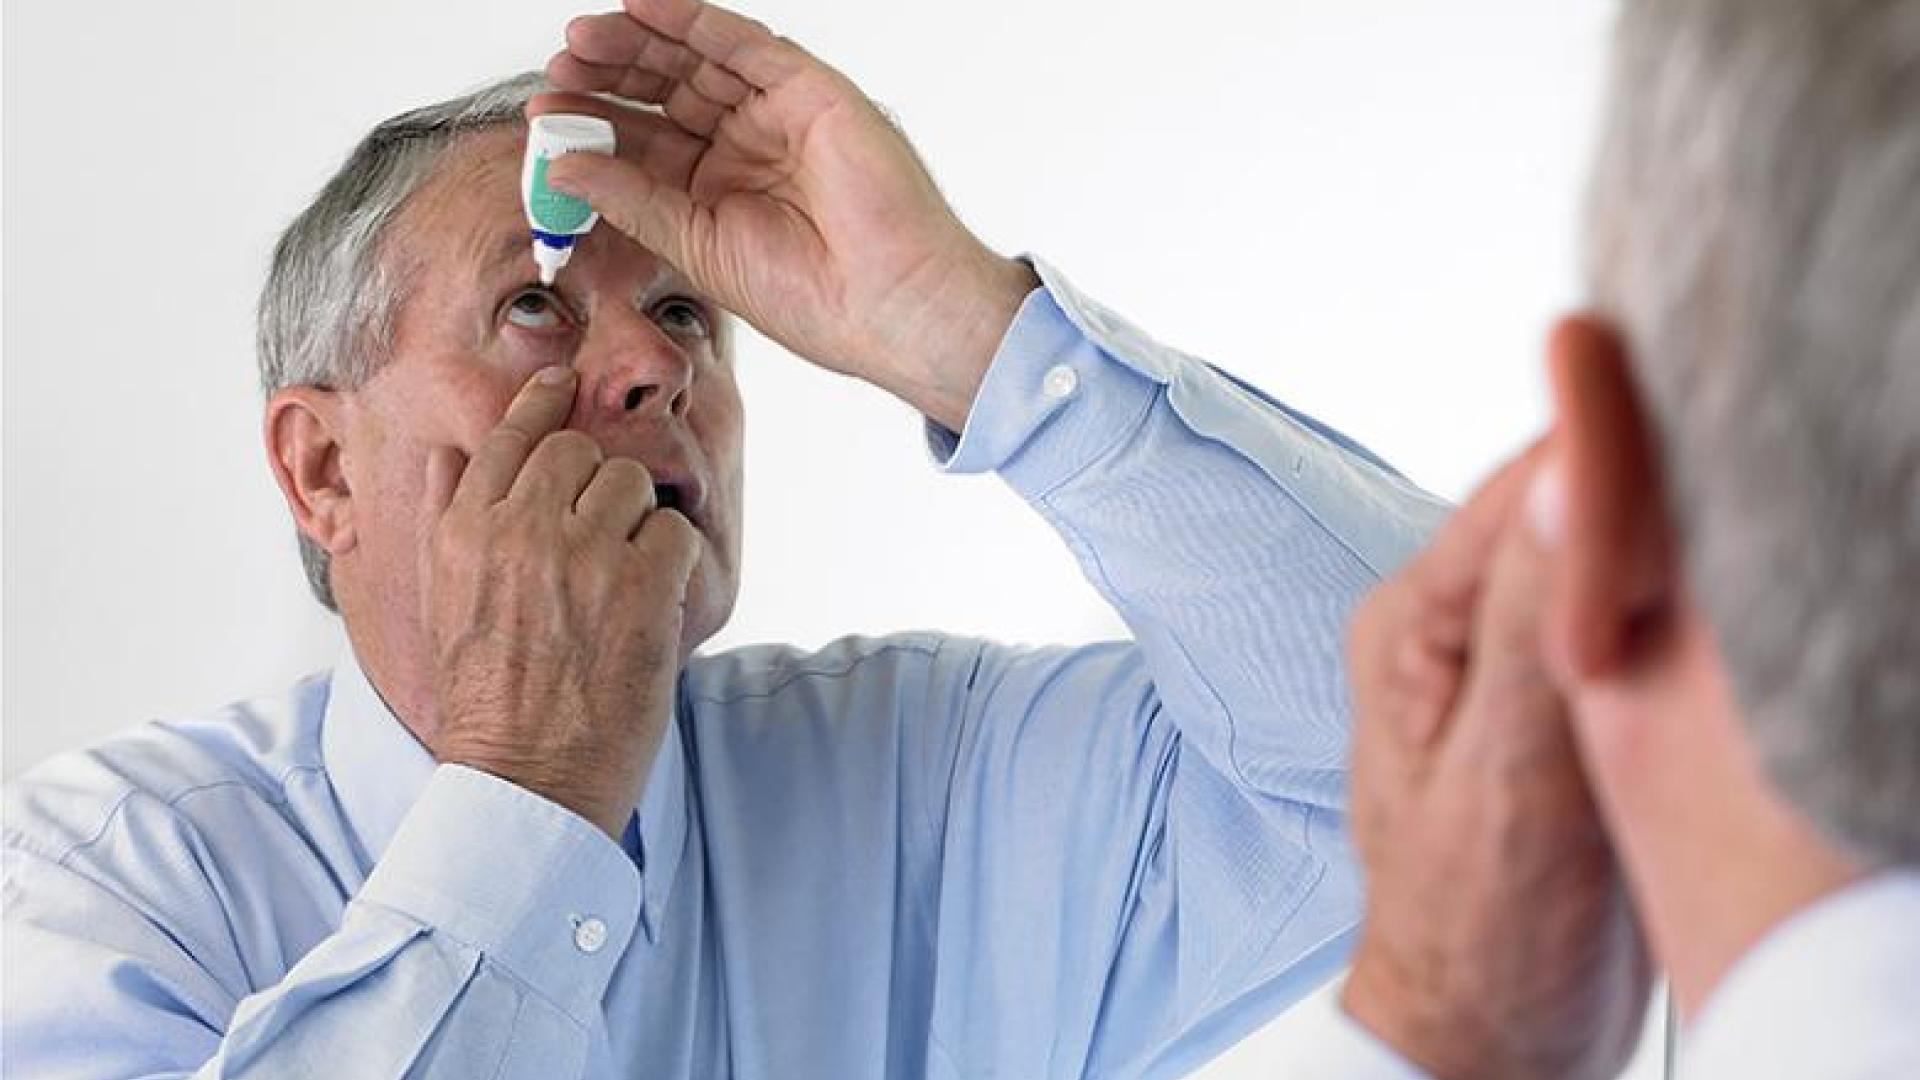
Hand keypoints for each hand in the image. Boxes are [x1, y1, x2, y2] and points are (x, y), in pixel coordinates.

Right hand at [418, 366, 702, 838]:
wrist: (524, 779)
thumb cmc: (485, 702)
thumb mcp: (439, 605)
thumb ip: (445, 522)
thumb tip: (447, 457)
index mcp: (465, 531)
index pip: (510, 434)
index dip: (543, 402)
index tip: (564, 381)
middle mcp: (519, 529)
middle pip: (579, 451)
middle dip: (598, 483)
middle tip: (604, 536)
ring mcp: (582, 554)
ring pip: (631, 482)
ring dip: (638, 521)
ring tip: (625, 579)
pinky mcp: (640, 587)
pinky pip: (673, 531)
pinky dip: (674, 561)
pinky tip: (653, 601)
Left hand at [536, 0, 1038, 431]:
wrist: (885, 305)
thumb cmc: (815, 300)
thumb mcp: (696, 247)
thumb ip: (632, 200)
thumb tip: (565, 167)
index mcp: (721, 193)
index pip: (646, 144)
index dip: (595, 126)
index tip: (545, 116)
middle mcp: (749, 148)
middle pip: (665, 93)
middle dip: (609, 76)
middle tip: (559, 71)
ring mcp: (779, 116)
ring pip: (697, 61)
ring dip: (639, 43)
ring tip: (584, 41)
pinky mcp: (809, 90)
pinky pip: (743, 43)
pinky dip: (692, 21)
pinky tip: (645, 11)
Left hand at [1341, 447, 1652, 1079]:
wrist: (1485, 1028)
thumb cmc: (1476, 928)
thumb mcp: (1505, 776)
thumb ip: (1533, 623)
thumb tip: (1565, 473)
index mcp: (1415, 617)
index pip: (1532, 482)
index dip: (1625, 476)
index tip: (1697, 520)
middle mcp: (1456, 622)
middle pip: (1577, 512)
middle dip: (1657, 535)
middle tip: (1709, 602)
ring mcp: (1512, 659)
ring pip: (1614, 568)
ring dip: (1676, 587)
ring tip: (1702, 655)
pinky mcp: (1563, 700)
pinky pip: (1635, 628)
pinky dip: (1684, 638)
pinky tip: (1708, 679)